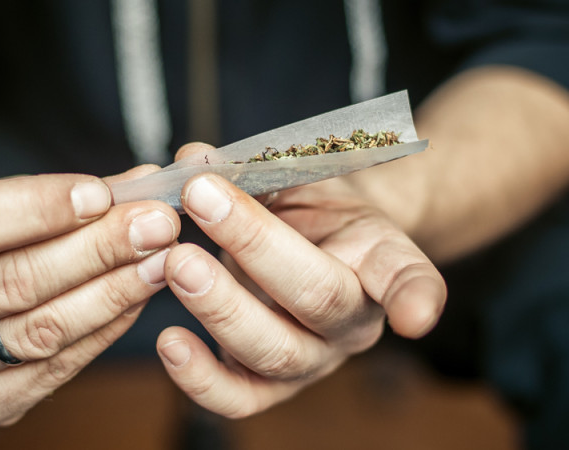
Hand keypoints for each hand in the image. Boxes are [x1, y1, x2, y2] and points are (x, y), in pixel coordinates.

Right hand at [0, 170, 179, 425]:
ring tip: (160, 259)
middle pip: (11, 283)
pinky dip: (104, 329)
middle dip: (97, 250)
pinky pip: (55, 368)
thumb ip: (64, 194)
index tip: (102, 194)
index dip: (40, 209)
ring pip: (39, 331)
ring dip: (113, 292)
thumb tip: (145, 184)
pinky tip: (137, 297)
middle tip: (156, 224)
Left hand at [156, 144, 445, 417]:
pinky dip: (199, 378)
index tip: (415, 318)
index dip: (416, 298)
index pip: (406, 278)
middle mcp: (352, 322)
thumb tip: (192, 160)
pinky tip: (169, 341)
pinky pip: (237, 398)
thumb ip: (253, 167)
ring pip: (274, 352)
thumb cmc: (311, 213)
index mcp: (378, 261)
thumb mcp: (299, 177)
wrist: (307, 252)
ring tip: (176, 261)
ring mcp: (311, 360)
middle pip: (316, 298)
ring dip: (218, 305)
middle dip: (254, 245)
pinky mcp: (267, 385)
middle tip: (202, 199)